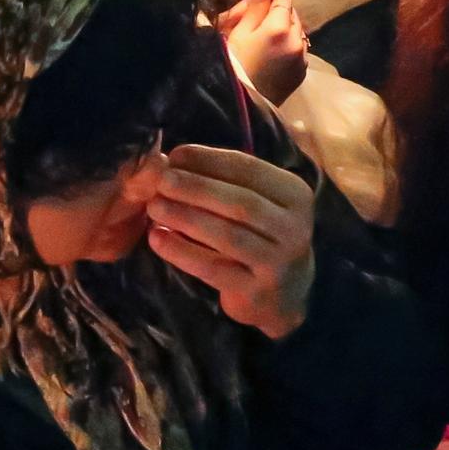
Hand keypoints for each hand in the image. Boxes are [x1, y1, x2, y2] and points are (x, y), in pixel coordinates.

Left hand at [147, 142, 317, 337]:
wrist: (284, 294)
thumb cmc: (262, 236)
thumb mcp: (258, 203)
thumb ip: (225, 181)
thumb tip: (175, 159)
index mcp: (295, 195)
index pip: (250, 170)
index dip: (210, 160)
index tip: (175, 155)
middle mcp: (293, 228)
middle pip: (241, 203)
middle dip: (196, 188)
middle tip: (161, 180)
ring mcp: (277, 263)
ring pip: (228, 236)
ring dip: (186, 218)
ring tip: (154, 206)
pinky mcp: (255, 291)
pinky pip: (213, 269)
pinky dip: (182, 252)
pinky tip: (157, 239)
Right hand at [219, 0, 309, 103]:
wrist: (239, 104)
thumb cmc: (232, 63)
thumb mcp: (239, 32)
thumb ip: (256, 7)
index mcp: (279, 27)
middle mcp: (297, 40)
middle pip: (292, 13)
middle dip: (280, 9)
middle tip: (263, 11)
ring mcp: (302, 57)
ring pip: (297, 31)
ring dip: (286, 27)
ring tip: (266, 34)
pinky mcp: (303, 71)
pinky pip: (298, 49)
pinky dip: (289, 45)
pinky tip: (273, 52)